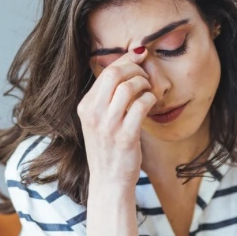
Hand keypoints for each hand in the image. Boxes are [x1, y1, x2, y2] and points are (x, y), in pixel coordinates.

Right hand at [77, 49, 157, 187]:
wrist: (109, 181)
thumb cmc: (108, 149)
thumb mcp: (98, 121)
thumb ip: (107, 98)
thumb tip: (125, 69)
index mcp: (85, 106)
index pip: (105, 71)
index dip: (126, 59)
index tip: (139, 54)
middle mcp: (94, 113)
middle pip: (115, 73)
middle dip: (135, 68)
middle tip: (145, 76)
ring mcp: (108, 125)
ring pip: (129, 87)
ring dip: (144, 84)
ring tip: (148, 91)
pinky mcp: (125, 136)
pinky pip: (141, 106)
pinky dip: (149, 100)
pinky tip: (151, 104)